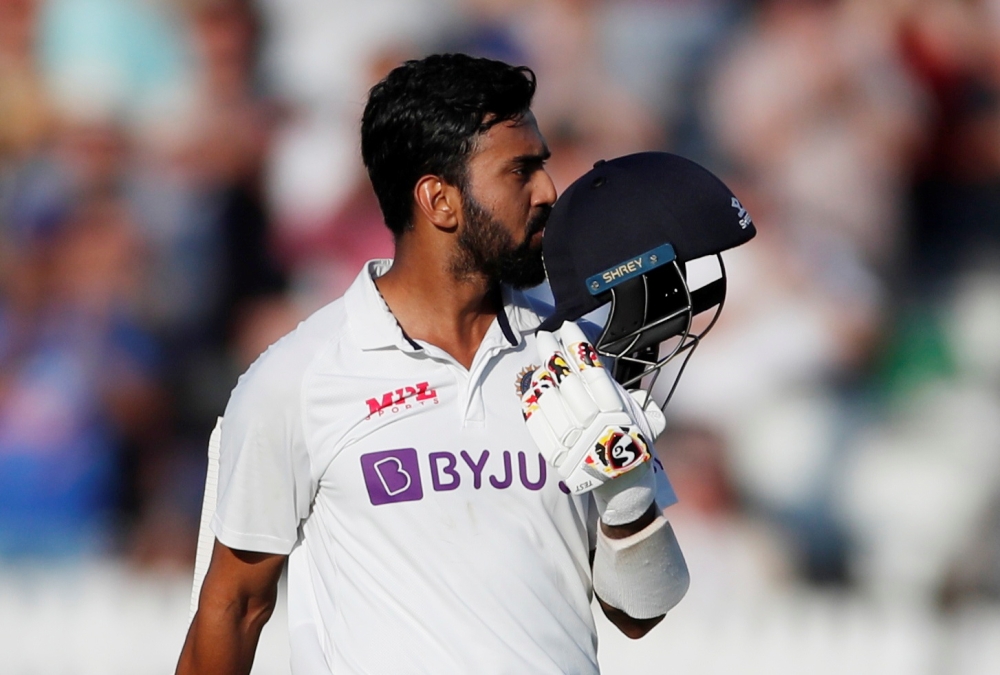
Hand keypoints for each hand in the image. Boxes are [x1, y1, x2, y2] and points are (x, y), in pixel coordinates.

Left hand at [519, 321, 656, 494]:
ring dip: (541, 378)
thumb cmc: (631, 444)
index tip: (567, 327)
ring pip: (548, 401)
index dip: (577, 346)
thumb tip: (604, 370)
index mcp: (616, 412)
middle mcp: (592, 425)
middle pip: (566, 382)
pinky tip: (531, 391)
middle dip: (552, 354)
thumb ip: (626, 393)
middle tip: (543, 336)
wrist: (623, 486)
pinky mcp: (556, 457)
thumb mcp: (642, 418)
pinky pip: (537, 425)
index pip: (592, 370)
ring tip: (538, 364)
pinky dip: (532, 405)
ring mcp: (572, 442)